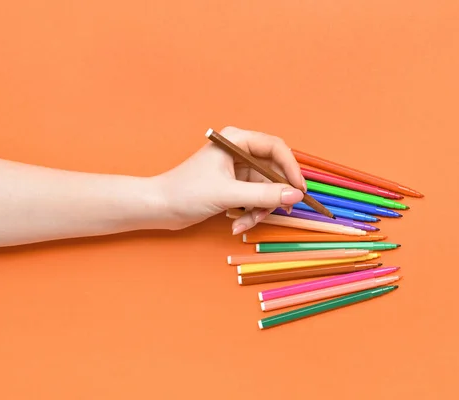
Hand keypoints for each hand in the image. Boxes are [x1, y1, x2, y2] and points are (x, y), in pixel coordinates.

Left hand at [154, 126, 304, 233]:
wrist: (159, 207)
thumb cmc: (186, 192)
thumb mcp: (228, 194)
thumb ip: (264, 194)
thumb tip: (294, 196)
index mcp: (236, 140)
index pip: (276, 147)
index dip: (291, 168)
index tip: (298, 189)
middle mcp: (240, 151)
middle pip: (274, 170)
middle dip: (275, 194)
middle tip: (280, 211)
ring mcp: (238, 170)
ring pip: (267, 188)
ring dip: (260, 209)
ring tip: (246, 222)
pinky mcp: (235, 186)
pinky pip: (255, 199)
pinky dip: (251, 213)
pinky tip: (238, 225)